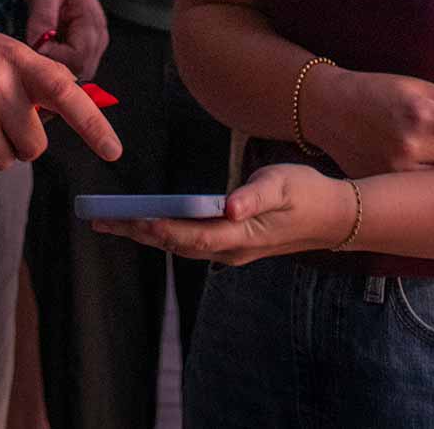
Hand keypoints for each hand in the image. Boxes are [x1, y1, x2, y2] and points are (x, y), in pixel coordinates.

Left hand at [21, 0, 108, 80]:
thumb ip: (43, 16)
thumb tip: (38, 45)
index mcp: (92, 25)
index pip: (77, 59)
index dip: (53, 59)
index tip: (32, 47)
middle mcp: (97, 39)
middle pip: (79, 72)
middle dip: (53, 70)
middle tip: (30, 56)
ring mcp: (91, 45)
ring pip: (75, 74)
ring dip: (54, 70)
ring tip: (34, 54)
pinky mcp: (81, 48)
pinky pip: (71, 67)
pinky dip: (55, 66)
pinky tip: (40, 54)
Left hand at [93, 162, 356, 266]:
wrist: (332, 217)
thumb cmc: (307, 193)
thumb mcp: (284, 185)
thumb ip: (255, 196)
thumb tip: (231, 206)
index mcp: (241, 233)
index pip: (194, 236)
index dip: (165, 230)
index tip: (137, 221)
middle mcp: (230, 248)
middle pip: (175, 244)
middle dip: (137, 232)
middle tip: (100, 220)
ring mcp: (229, 248)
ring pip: (178, 245)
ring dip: (144, 235)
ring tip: (110, 222)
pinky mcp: (230, 242)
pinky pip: (187, 241)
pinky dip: (161, 233)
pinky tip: (145, 224)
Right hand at [305, 66, 433, 177]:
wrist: (327, 108)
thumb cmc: (378, 91)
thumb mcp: (418, 88)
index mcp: (424, 114)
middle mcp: (412, 145)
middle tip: (430, 132)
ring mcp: (397, 169)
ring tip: (412, 145)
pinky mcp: (385, 185)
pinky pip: (422, 189)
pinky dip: (420, 178)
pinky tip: (397, 158)